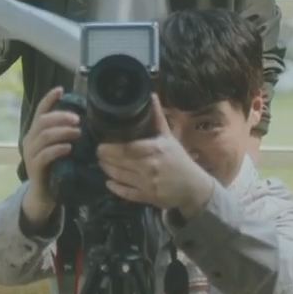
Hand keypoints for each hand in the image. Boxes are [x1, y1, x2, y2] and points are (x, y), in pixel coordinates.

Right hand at [21, 88, 82, 229]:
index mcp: (34, 133)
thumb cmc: (54, 169)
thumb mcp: (58, 148)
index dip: (49, 99)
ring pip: (44, 136)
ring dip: (62, 132)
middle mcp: (29, 141)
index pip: (39, 112)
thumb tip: (82, 122)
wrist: (43, 195)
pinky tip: (68, 148)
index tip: (61, 90)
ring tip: (78, 133)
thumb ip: (64, 135)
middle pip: (43, 122)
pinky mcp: (34, 168)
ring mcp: (30, 154)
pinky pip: (45, 154)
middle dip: (61, 117)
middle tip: (78, 119)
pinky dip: (58, 149)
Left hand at [95, 97, 216, 215]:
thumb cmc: (180, 160)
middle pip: (120, 162)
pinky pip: (127, 193)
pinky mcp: (147, 197)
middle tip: (98, 153)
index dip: (110, 148)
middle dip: (106, 158)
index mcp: (155, 149)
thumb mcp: (169, 137)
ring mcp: (148, 183)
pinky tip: (109, 182)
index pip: (127, 148)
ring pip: (121, 177)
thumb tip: (151, 96)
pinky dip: (115, 188)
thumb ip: (157, 118)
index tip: (101, 144)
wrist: (194, 187)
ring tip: (102, 164)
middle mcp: (150, 166)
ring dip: (108, 170)